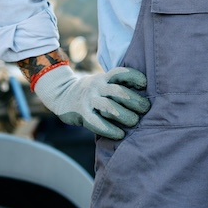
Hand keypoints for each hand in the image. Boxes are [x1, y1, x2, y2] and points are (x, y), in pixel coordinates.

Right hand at [32, 66, 150, 139]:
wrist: (61, 94)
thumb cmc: (91, 92)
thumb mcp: (102, 83)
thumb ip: (117, 87)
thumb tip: (145, 98)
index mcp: (104, 78)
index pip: (121, 73)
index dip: (135, 77)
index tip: (145, 84)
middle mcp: (97, 87)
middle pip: (119, 92)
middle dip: (135, 101)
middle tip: (145, 109)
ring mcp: (88, 100)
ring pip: (109, 107)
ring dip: (125, 115)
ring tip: (135, 122)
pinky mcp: (82, 114)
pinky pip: (97, 123)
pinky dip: (110, 130)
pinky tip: (120, 134)